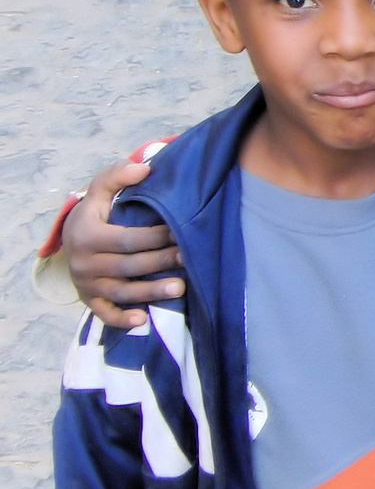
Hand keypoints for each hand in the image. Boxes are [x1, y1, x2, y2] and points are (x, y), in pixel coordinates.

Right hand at [64, 162, 183, 328]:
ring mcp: (86, 284)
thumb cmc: (96, 212)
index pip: (126, 238)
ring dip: (150, 292)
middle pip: (128, 265)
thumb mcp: (100, 189)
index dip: (155, 236)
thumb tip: (144, 168)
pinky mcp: (89, 300)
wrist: (70, 238)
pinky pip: (104, 314)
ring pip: (121, 292)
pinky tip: (143, 320)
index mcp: (87, 234)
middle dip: (160, 262)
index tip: (182, 231)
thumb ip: (118, 175)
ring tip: (180, 288)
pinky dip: (122, 319)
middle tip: (189, 258)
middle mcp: (84, 263)